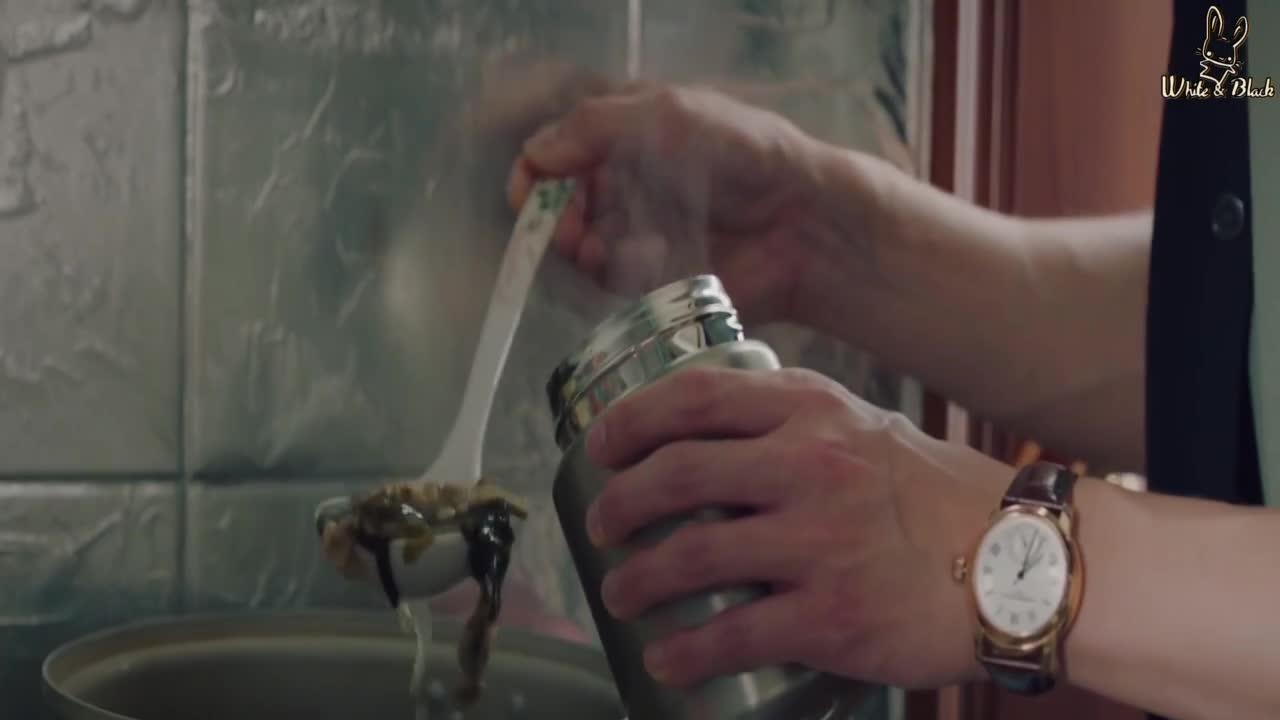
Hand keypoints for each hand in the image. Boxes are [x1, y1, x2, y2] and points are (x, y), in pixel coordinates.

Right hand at [506, 84, 830, 322]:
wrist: (802, 221)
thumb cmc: (741, 155)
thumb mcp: (668, 116)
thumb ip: (594, 126)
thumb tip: (534, 155)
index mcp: (629, 136)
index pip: (558, 153)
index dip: (535, 173)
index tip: (527, 195)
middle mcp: (629, 183)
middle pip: (560, 205)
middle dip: (554, 217)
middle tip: (567, 229)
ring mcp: (640, 232)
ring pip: (579, 245)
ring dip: (579, 247)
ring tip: (599, 248)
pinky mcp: (655, 277)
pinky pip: (612, 279)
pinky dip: (613, 272)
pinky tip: (635, 263)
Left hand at [581, 364, 1012, 688]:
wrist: (1027, 564)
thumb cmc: (943, 496)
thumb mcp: (869, 430)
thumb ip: (800, 426)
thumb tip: (720, 436)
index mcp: (815, 412)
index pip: (697, 396)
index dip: (632, 420)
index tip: (599, 444)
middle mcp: (811, 466)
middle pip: (677, 474)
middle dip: (619, 503)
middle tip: (600, 527)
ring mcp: (820, 542)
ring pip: (691, 555)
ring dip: (636, 579)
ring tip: (619, 593)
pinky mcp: (832, 616)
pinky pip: (732, 634)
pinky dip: (685, 651)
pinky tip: (665, 659)